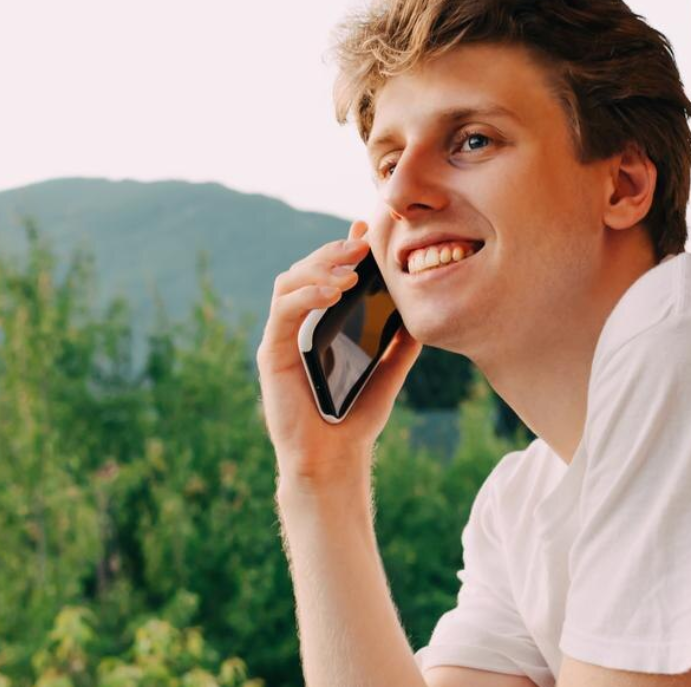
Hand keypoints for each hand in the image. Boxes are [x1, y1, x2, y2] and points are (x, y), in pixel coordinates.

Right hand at [256, 220, 422, 482]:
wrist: (334, 460)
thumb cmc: (355, 420)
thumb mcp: (387, 372)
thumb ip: (399, 343)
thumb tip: (419, 311)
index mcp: (319, 326)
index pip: (326, 275)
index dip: (341, 248)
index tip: (363, 228)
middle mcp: (296, 327)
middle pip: (304, 270)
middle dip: (332, 251)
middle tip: (361, 243)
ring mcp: (281, 338)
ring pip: (288, 282)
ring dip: (317, 267)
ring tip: (349, 268)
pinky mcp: (271, 354)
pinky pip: (282, 311)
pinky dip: (306, 294)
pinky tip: (332, 291)